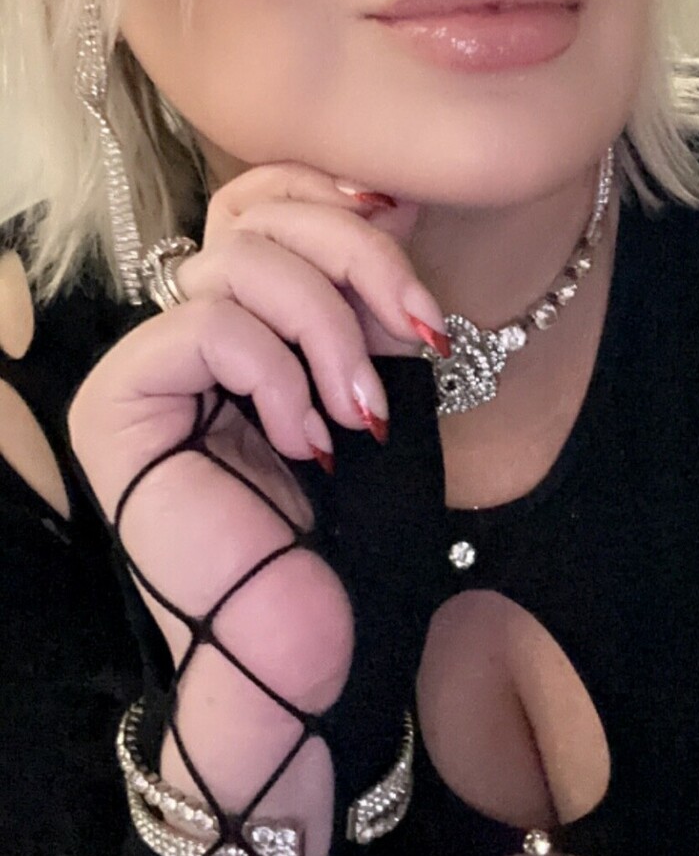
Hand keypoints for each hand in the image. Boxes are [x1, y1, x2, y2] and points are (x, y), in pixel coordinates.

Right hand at [67, 159, 448, 819]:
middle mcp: (176, 336)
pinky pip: (208, 326)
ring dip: (329, 329)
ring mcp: (143, 371)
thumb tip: (400, 204)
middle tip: (421, 331)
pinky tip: (310, 445)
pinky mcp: (120, 407)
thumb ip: (363, 304)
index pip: (259, 204)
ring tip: (366, 412)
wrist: (301, 654)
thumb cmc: (339, 541)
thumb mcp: (367, 390)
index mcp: (233, 323)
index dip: (333, 200)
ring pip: (237, 263)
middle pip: (254, 218)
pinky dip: (279, 376)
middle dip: (358, 258)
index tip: (410, 233)